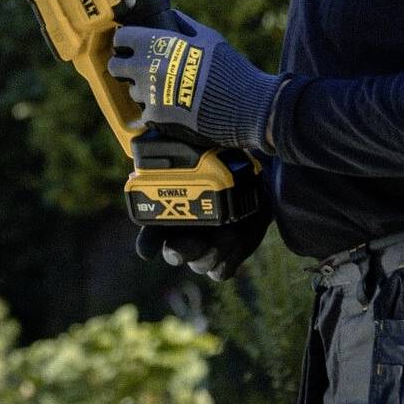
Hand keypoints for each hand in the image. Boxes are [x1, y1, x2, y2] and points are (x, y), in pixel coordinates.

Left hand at [109, 10, 285, 154]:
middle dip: (125, 67)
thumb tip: (169, 17)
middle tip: (141, 69)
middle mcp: (146, 67)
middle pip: (116, 66)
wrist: (244, 106)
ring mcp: (149, 94)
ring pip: (131, 91)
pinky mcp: (155, 117)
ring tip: (167, 89)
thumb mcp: (207, 37)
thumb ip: (183, 25)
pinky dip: (156, 110)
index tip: (133, 46)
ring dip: (143, 90)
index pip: (121, 38)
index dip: (127, 42)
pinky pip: (145, 112)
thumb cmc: (229, 69)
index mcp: (157, 43)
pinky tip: (174, 106)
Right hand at [134, 161, 274, 281]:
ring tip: (228, 232)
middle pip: (173, 253)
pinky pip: (219, 272)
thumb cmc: (222, 167)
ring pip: (198, 264)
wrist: (256, 182)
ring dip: (212, 251)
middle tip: (194, 239)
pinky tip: (236, 241)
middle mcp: (183, 234)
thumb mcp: (206, 157)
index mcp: (170, 211)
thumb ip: (188, 152)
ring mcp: (204, 248)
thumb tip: (164, 131)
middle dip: (181, 250)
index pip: (150, 231)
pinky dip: (227, 261)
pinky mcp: (226, 258)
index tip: (147, 249)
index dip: (147, 242)